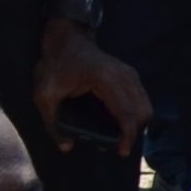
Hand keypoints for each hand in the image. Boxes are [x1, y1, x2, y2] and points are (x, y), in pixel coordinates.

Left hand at [32, 25, 150, 147]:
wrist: (67, 39)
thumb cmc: (55, 65)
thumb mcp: (44, 95)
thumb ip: (52, 122)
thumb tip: (66, 146)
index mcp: (106, 80)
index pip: (126, 112)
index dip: (127, 135)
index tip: (121, 152)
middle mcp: (125, 76)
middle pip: (143, 111)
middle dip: (133, 133)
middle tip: (116, 146)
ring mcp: (131, 74)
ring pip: (146, 106)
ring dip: (136, 124)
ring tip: (118, 137)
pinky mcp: (131, 75)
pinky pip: (141, 100)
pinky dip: (135, 115)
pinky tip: (119, 122)